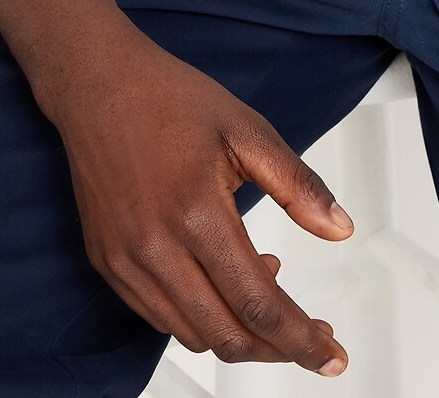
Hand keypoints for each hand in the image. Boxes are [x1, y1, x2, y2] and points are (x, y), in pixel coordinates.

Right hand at [46, 19, 352, 375]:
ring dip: (239, 335)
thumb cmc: (170, 99)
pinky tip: (224, 284)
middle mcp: (154, 248)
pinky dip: (200, 318)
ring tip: (270, 296)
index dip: (300, 339)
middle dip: (277, 348)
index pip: (258, 303)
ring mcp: (124, 262)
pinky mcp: (107, 264)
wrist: (97, 83)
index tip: (331, 356)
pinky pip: (159, 318)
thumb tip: (340, 229)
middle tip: (312, 339)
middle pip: (226, 335)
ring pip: (193, 334)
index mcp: (195, 213)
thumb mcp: (247, 130)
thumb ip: (297, 184)